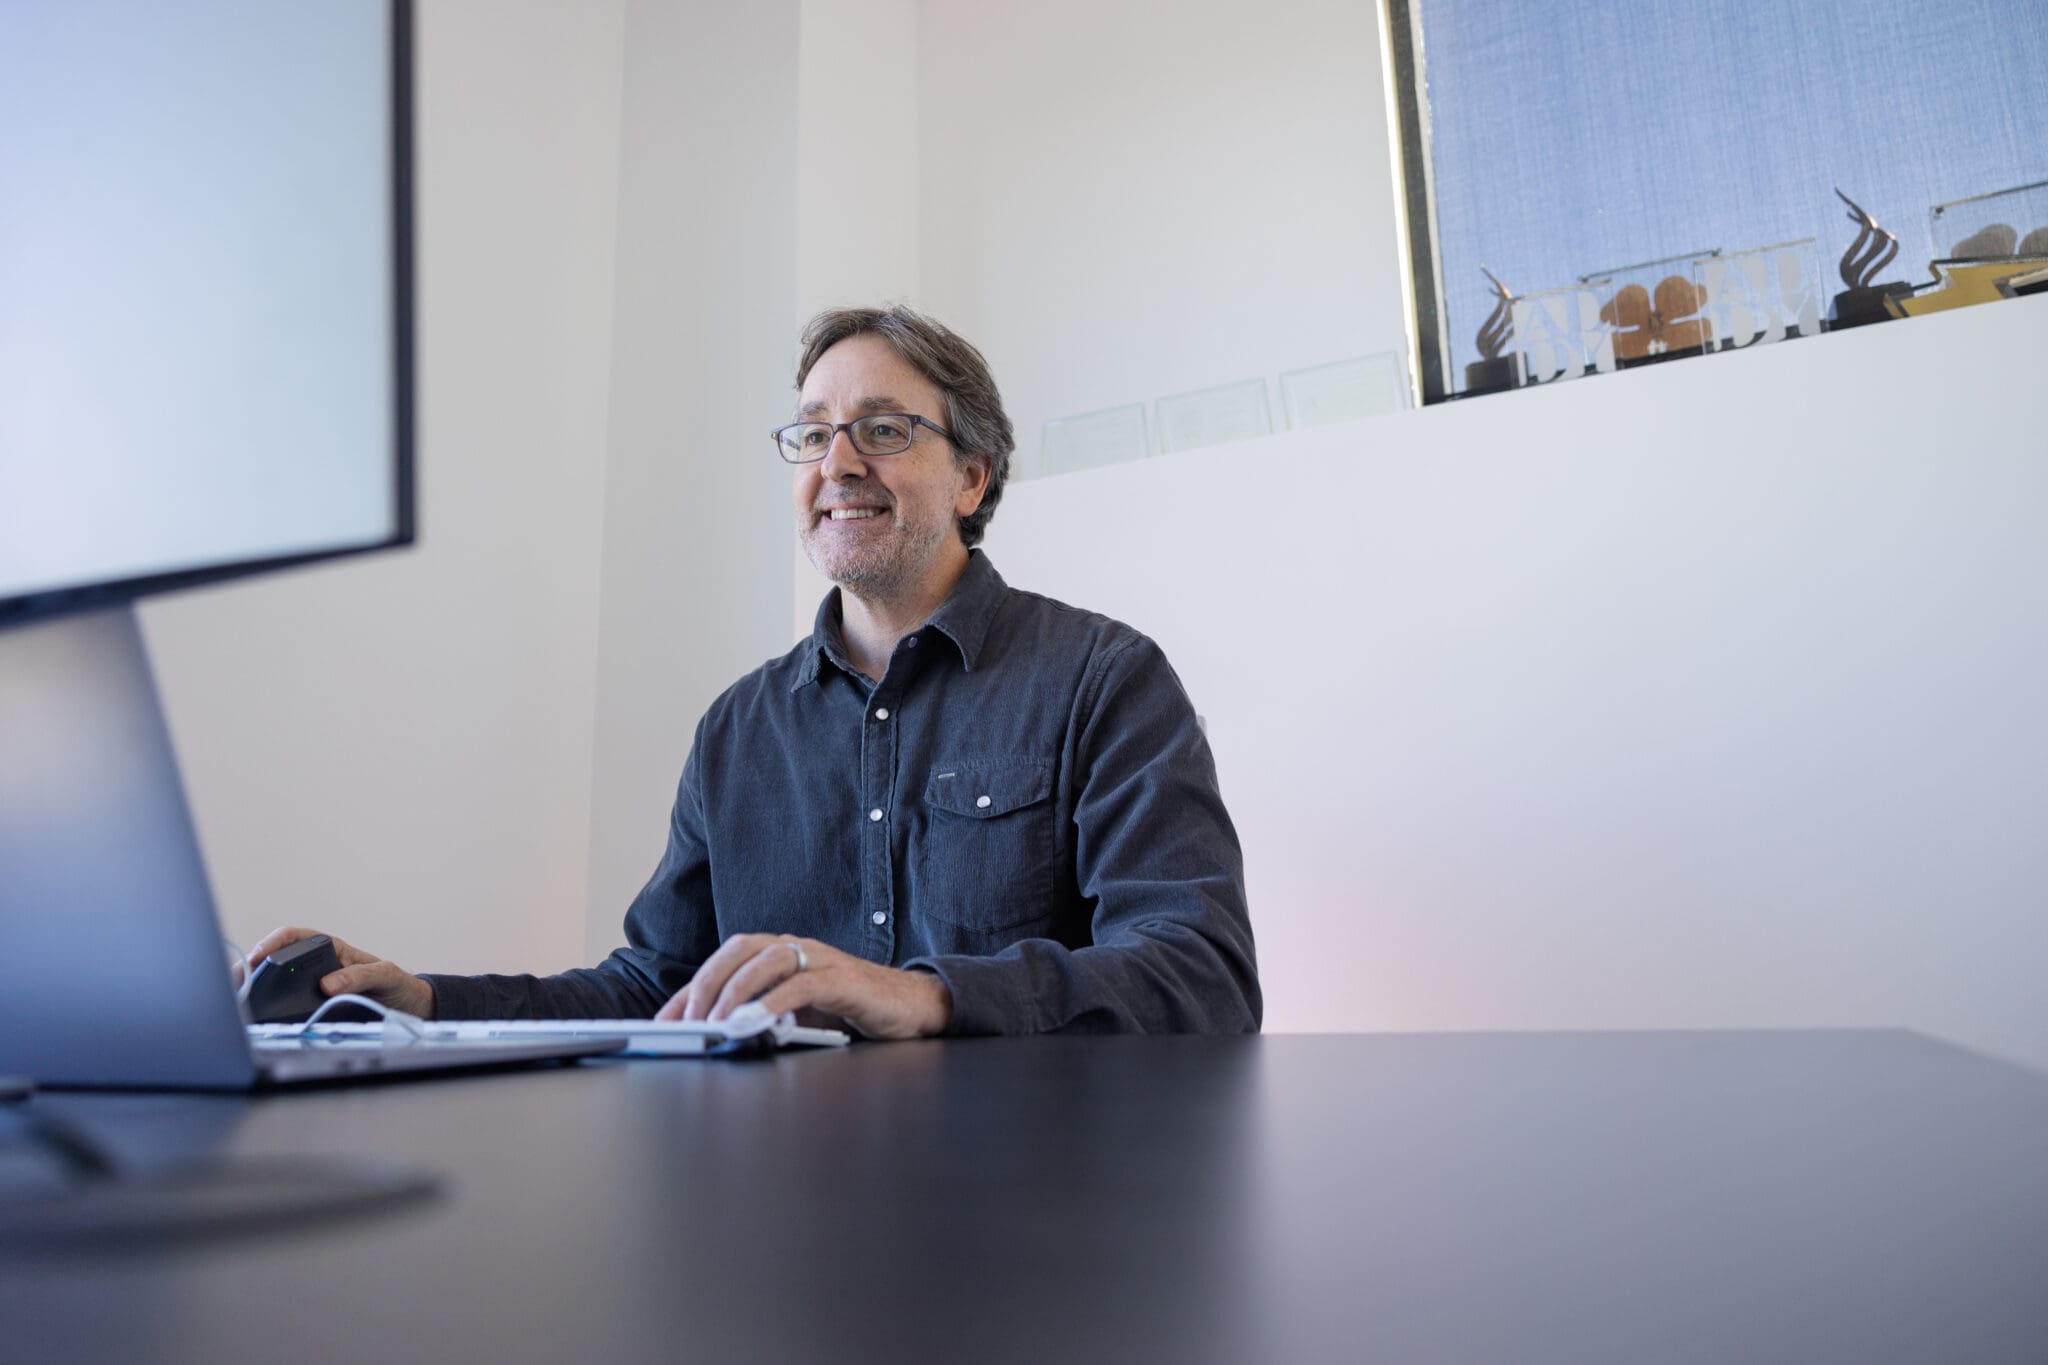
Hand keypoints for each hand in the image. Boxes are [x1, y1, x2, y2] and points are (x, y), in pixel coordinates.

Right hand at [245, 926, 435, 1018]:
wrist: (409, 1009)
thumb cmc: (396, 985)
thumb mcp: (384, 976)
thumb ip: (359, 976)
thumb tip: (327, 984)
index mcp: (331, 949)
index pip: (293, 937)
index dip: (271, 943)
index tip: (258, 958)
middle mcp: (316, 967)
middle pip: (275, 961)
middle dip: (251, 969)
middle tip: (234, 984)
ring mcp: (311, 988)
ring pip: (275, 985)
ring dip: (255, 990)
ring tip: (235, 1001)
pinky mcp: (312, 1009)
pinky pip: (285, 1007)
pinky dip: (269, 1011)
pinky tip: (257, 1020)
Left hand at [654, 934, 950, 1039]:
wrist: (910, 1009)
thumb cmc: (849, 1014)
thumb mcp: (795, 1017)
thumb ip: (762, 1019)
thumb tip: (715, 1040)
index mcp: (779, 954)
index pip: (723, 963)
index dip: (689, 990)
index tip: (663, 1022)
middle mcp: (796, 948)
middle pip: (737, 950)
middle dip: (705, 985)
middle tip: (685, 1023)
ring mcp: (820, 959)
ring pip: (766, 960)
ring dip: (735, 991)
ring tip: (715, 1024)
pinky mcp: (843, 979)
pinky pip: (802, 984)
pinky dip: (774, 1003)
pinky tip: (755, 1024)